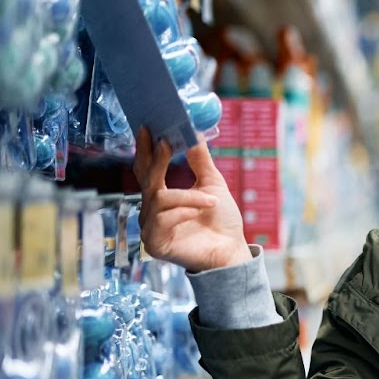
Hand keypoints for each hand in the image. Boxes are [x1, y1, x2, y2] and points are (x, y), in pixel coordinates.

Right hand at [133, 127, 249, 273]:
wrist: (232, 250)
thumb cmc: (221, 220)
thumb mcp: (212, 184)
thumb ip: (200, 160)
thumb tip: (195, 132)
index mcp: (161, 196)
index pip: (147, 169)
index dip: (145, 149)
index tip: (147, 128)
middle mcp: (151, 210)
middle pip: (147, 180)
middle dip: (157, 160)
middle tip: (167, 142)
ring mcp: (151, 228)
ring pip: (159, 200)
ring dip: (188, 197)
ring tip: (211, 201)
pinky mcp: (155, 244)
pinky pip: (162, 221)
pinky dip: (182, 213)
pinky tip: (196, 215)